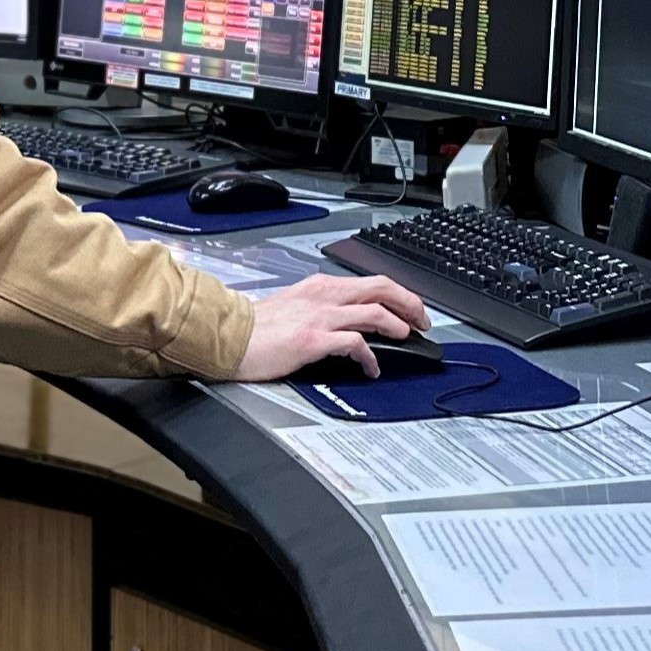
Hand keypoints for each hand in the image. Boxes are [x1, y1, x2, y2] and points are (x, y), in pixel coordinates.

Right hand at [229, 273, 432, 380]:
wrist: (227, 337)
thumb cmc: (256, 327)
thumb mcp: (294, 305)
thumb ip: (322, 307)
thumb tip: (348, 319)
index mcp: (320, 286)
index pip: (371, 282)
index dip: (399, 294)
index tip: (411, 309)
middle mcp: (323, 296)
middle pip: (382, 289)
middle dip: (409, 304)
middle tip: (422, 322)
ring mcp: (319, 317)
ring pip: (374, 312)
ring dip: (398, 326)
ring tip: (407, 339)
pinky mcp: (312, 339)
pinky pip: (354, 342)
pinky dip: (370, 356)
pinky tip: (372, 367)